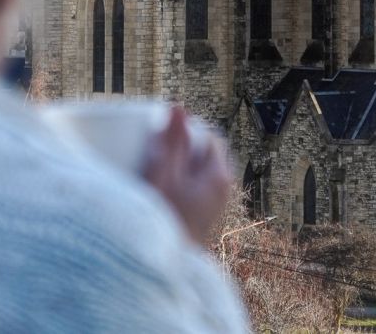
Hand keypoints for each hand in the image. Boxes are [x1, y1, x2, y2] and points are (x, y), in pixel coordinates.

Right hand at [142, 106, 233, 246]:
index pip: (210, 137)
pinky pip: (191, 188)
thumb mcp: (163, 177)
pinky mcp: (199, 216)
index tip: (164, 130)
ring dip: (178, 164)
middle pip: (203, 154)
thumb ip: (171, 142)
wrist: (164, 268)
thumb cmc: (163, 222)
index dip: (187, 130)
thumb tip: (179, 107)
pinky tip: (158, 185)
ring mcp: (211, 205)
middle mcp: (220, 190)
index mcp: (218, 177)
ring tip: (154, 164)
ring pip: (196, 171)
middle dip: (182, 146)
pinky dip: (177, 181)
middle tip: (156, 145)